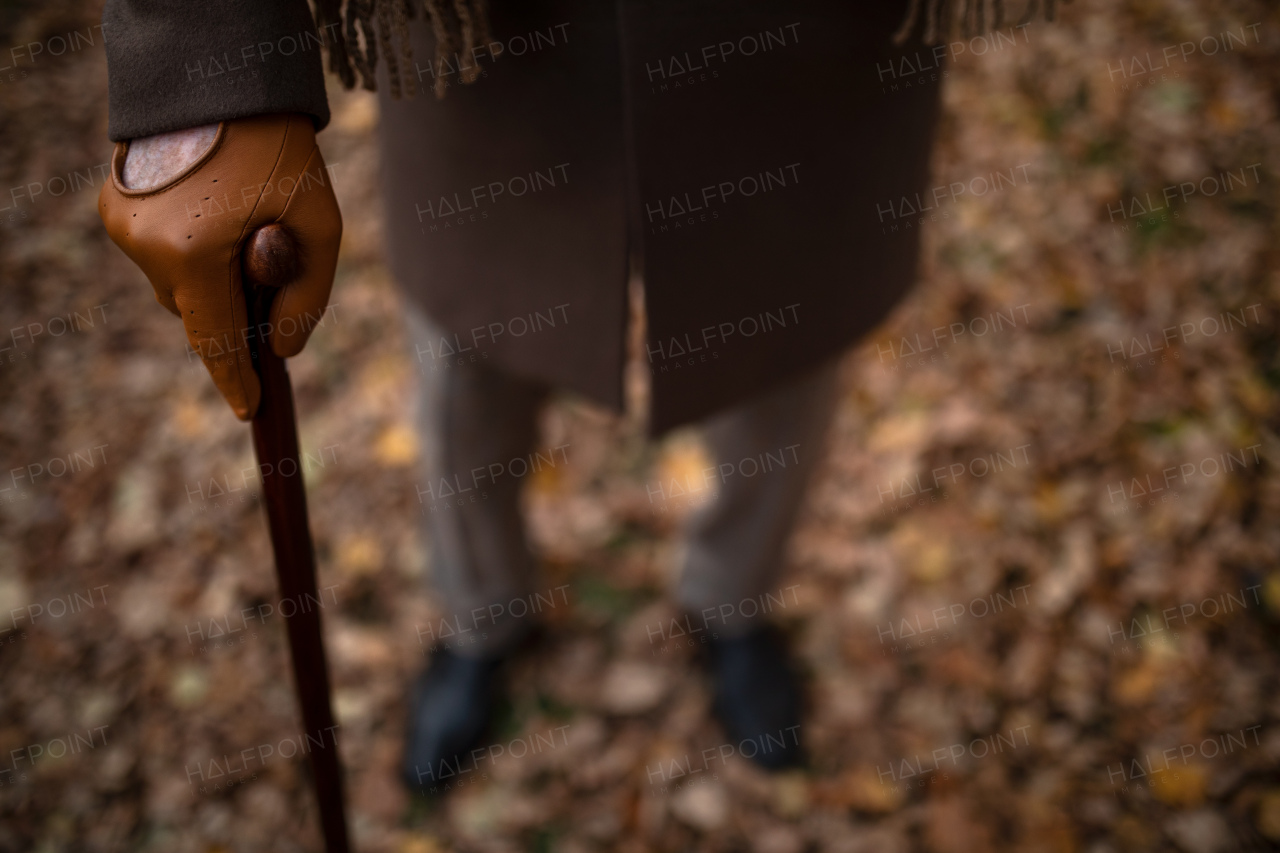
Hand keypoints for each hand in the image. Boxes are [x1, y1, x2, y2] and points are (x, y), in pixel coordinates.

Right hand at [99, 113, 341, 419]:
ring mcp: (123, 228)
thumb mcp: (320, 225)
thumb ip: (309, 296)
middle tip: (267, 282)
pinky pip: (160, 257)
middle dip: (233, 310)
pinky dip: (189, 254)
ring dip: (210, 279)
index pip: (215, 340)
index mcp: (193, 253)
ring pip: (177, 286)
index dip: (235, 379)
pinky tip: (214, 218)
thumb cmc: (282, 152)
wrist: (223, 83)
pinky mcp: (115, 210)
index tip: (249, 409)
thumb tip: (284, 351)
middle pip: (197, 314)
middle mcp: (146, 246)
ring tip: (243, 232)